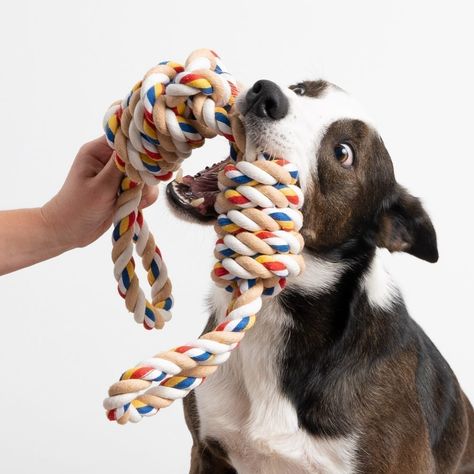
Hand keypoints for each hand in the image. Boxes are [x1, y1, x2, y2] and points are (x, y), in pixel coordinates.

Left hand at [42, 137, 157, 250]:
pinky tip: (136, 207)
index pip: (124, 138)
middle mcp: (109, 160)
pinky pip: (143, 189)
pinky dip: (144, 198)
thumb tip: (138, 147)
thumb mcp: (101, 186)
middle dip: (143, 174)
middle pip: (138, 157)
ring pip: (144, 175)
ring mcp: (117, 176)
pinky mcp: (124, 190)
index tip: (148, 160)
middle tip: (136, 189)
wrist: (69, 232)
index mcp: (97, 151)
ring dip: (144, 189)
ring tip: (134, 202)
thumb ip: (120, 167)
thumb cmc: (78, 207)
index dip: (139, 146)